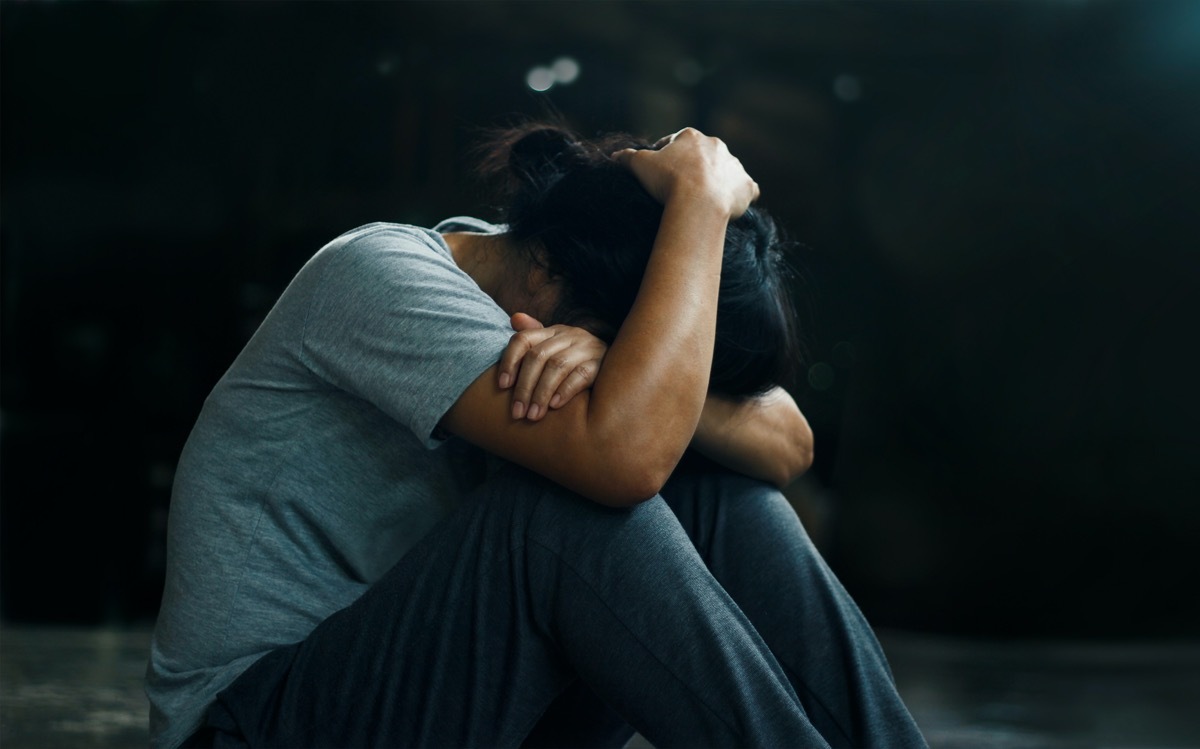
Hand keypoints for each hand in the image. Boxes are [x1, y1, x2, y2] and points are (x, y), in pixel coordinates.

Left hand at [498, 313, 607, 421]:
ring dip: (541, 393)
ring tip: (533, 416)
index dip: (509, 362)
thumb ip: (533, 337)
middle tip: (517, 413)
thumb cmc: (578, 360)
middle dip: (524, 387)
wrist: (621, 366)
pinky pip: (581, 375)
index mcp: (553, 331)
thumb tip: (514, 318)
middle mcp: (570, 335)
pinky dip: (566, 390)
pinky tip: (555, 406)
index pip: (523, 339)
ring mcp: (587, 347)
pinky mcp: (602, 363)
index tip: (502, 386)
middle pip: (538, 356)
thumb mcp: (555, 347)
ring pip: (557, 366)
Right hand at [611, 127, 759, 218]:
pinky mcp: (746, 187)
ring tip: (705, 198)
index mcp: (691, 137)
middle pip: (703, 154)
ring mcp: (734, 166)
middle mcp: (716, 146)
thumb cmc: (668, 181)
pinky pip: (747, 189)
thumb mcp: (640, 165)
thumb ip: (627, 157)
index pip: (675, 141)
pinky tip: (733, 203)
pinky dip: (741, 194)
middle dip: (694, 167)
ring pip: (726, 170)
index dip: (665, 155)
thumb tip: (615, 156)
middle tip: (681, 186)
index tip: (659, 170)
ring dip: (717, 180)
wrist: (698, 204)